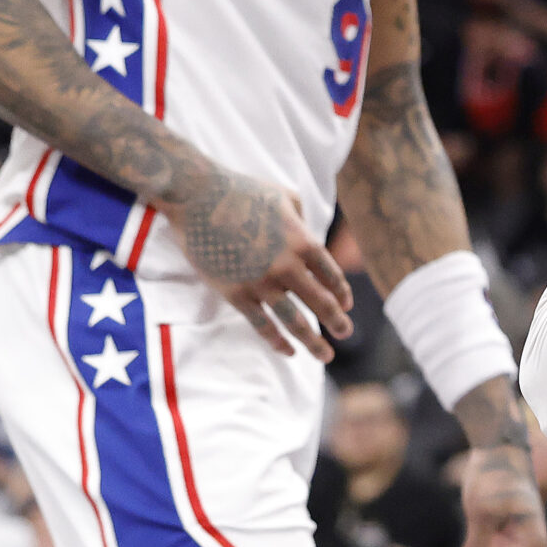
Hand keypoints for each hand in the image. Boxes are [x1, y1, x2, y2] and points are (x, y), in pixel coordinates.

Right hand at [172, 173, 353, 358]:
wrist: (199, 198)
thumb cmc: (243, 191)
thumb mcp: (285, 197)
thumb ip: (302, 220)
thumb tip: (307, 237)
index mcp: (304, 242)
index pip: (331, 275)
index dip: (340, 293)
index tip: (345, 306)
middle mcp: (287, 266)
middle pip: (320, 301)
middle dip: (336, 322)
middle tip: (347, 334)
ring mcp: (261, 283)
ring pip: (294, 321)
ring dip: (312, 341)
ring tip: (325, 355)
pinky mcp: (235, 293)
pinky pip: (261, 325)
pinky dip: (277, 341)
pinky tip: (288, 351)